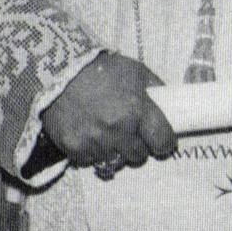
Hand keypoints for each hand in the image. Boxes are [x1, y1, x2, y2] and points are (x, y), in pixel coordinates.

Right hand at [40, 53, 175, 176]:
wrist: (60, 71)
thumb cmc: (102, 69)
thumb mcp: (136, 71)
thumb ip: (156, 89)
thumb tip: (172, 103)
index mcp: (136, 109)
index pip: (163, 141)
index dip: (165, 142)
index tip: (162, 139)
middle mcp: (118, 130)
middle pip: (139, 156)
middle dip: (138, 146)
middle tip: (131, 132)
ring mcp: (95, 142)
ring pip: (116, 161)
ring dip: (115, 150)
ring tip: (108, 132)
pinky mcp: (75, 149)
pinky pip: (92, 161)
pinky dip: (93, 152)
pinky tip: (89, 134)